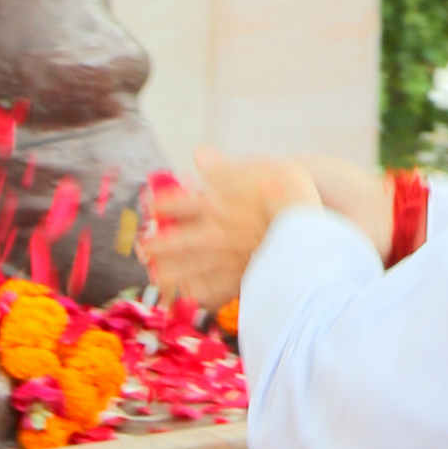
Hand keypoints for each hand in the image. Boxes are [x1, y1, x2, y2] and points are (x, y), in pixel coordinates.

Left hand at [138, 151, 317, 307]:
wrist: (306, 228)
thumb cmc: (283, 192)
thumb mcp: (254, 168)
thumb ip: (222, 166)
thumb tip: (199, 153)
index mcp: (213, 204)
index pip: (177, 204)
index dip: (161, 206)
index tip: (150, 208)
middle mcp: (213, 234)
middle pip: (176, 242)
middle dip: (156, 246)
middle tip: (142, 248)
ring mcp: (224, 261)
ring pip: (188, 270)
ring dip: (169, 273)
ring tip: (157, 276)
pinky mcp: (240, 279)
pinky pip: (211, 292)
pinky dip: (198, 294)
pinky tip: (191, 295)